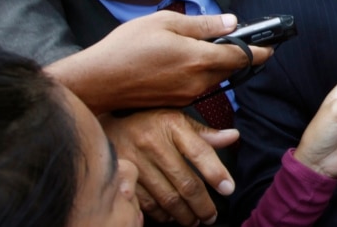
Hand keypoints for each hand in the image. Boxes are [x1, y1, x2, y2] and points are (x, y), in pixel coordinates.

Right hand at [45, 12, 273, 113]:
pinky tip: (187, 61)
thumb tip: (232, 23)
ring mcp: (187, 95)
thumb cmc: (126, 48)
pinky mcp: (176, 102)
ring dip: (220, 65)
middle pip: (231, 69)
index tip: (272, 46)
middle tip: (245, 41)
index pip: (241, 56)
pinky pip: (199, 86)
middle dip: (241, 56)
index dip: (261, 50)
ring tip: (210, 47)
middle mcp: (197, 81)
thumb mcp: (165, 22)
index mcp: (198, 58)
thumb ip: (202, 24)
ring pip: (215, 78)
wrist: (97, 81)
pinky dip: (202, 74)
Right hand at [101, 109, 237, 224]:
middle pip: (185, 182)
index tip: (228, 189)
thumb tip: (233, 137)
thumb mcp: (177, 119)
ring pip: (167, 198)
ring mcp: (136, 162)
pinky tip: (171, 217)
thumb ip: (204, 133)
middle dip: (202, 205)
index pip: (200, 152)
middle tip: (211, 216)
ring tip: (194, 220)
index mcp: (172, 125)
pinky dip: (162, 214)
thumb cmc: (148, 122)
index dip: (216, 173)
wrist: (103, 123)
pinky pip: (147, 203)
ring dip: (184, 214)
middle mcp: (153, 143)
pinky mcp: (122, 178)